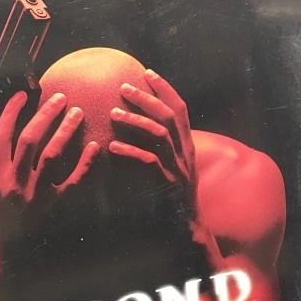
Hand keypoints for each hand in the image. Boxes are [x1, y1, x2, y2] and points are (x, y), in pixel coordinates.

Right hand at [0, 90, 98, 246]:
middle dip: (45, 115)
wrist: (14, 258)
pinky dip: (85, 162)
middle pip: (29, 140)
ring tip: (77, 113)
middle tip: (60, 98)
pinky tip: (94, 146)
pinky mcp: (56, 206)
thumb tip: (3, 144)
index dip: (10, 113)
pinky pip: (75, 180)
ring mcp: (37, 195)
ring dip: (65, 130)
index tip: (22, 96)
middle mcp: (14, 184)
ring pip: (53, 154)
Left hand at [109, 69, 198, 221]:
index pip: (180, 108)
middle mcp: (185, 152)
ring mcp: (178, 168)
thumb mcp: (171, 166)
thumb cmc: (171, 196)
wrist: (185, 228)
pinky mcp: (167, 184)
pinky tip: (112, 146)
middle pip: (169, 115)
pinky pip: (149, 162)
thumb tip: (136, 128)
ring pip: (159, 134)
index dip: (165, 89)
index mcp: (187, 145)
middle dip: (147, 97)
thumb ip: (160, 147)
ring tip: (113, 113)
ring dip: (135, 120)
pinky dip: (130, 151)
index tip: (148, 73)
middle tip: (124, 87)